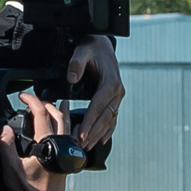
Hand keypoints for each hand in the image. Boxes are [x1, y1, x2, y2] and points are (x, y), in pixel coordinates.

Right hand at [0, 92, 63, 190]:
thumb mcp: (10, 168)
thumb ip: (6, 145)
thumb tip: (5, 129)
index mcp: (47, 143)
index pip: (41, 114)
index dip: (32, 101)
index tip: (23, 96)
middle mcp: (60, 146)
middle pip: (58, 116)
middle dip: (48, 104)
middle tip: (38, 100)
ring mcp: (67, 154)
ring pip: (68, 127)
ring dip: (62, 113)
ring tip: (61, 104)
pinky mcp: (69, 162)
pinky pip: (71, 139)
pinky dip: (68, 129)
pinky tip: (67, 131)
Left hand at [66, 36, 123, 150]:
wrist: (102, 44)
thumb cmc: (91, 46)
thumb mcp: (82, 50)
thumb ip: (76, 63)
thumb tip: (71, 79)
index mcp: (111, 83)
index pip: (98, 106)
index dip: (89, 122)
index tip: (81, 134)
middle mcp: (118, 92)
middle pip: (105, 117)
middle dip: (93, 132)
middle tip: (81, 144)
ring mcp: (118, 97)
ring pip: (109, 120)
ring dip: (99, 134)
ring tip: (87, 146)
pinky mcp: (115, 99)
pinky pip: (112, 117)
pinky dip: (107, 130)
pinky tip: (102, 140)